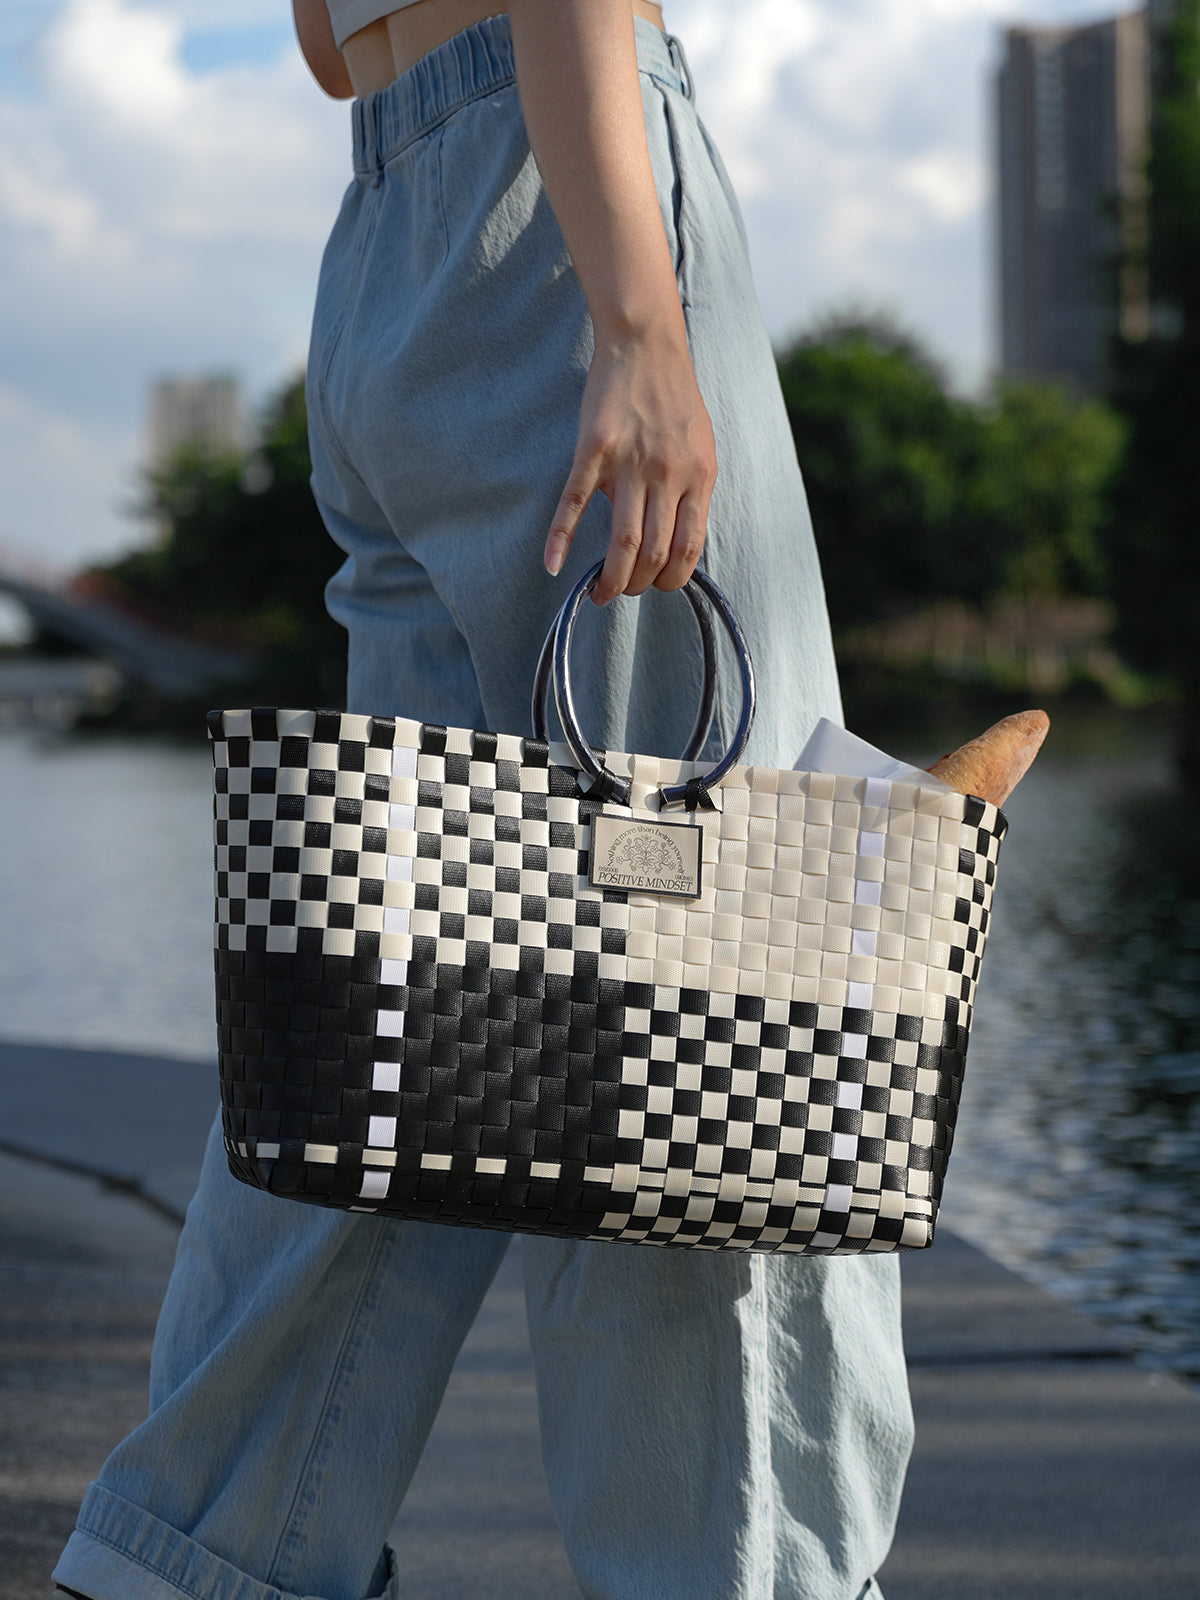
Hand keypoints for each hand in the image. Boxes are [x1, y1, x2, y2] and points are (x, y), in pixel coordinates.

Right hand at [544, 324, 717, 604]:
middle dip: (637, 585)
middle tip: (621, 591)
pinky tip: (553, 565)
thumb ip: (689, 490)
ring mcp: (629, 462)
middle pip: (655, 554)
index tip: (655, 585)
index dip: (671, 579)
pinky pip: (575, 503)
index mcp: (698, 476)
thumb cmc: (674, 397)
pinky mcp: (594, 449)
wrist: (645, 343)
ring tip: (599, 593)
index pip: (688, 549)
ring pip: (622, 541)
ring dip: (610, 578)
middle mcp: (667, 474)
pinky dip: (561, 538)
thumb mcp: (699, 447)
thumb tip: (673, 539)